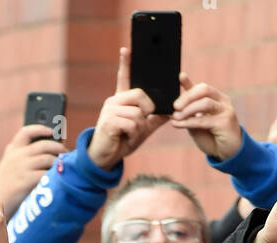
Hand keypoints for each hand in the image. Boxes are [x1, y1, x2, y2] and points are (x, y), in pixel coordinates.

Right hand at [0, 124, 66, 218]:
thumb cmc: (6, 189)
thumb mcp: (7, 167)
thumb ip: (18, 156)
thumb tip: (44, 151)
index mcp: (12, 151)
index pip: (26, 132)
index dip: (41, 129)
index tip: (51, 131)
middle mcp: (17, 156)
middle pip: (44, 145)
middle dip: (59, 148)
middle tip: (66, 154)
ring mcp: (21, 168)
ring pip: (48, 159)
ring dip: (60, 162)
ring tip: (64, 167)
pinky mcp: (26, 181)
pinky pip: (46, 174)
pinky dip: (55, 176)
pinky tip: (59, 179)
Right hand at [86, 48, 167, 169]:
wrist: (105, 158)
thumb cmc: (122, 141)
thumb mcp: (142, 129)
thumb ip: (155, 119)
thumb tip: (172, 110)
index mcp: (121, 100)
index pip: (124, 77)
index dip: (125, 63)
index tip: (126, 49)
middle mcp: (114, 101)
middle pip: (139, 94)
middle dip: (148, 109)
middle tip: (143, 122)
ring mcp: (110, 110)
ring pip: (138, 113)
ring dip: (140, 129)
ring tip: (131, 135)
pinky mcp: (109, 121)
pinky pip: (132, 124)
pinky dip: (134, 135)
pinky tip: (126, 139)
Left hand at [171, 76, 242, 162]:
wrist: (226, 154)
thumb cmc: (212, 138)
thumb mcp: (198, 123)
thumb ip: (189, 114)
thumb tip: (173, 109)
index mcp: (216, 98)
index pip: (202, 87)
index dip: (190, 82)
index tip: (180, 77)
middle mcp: (222, 101)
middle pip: (204, 90)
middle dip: (187, 97)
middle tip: (175, 106)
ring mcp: (226, 110)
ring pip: (205, 103)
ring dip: (188, 109)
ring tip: (175, 117)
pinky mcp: (225, 122)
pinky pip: (204, 120)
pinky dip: (189, 122)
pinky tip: (178, 124)